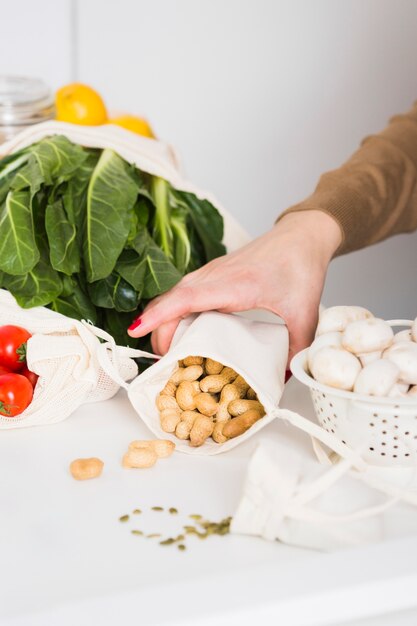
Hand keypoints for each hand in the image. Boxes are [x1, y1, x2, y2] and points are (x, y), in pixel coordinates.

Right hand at [128, 211, 341, 363]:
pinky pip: (185, 291)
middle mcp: (217, 276)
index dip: (159, 315)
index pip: (186, 298)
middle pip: (172, 300)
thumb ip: (296, 348)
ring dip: (164, 319)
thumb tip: (283, 378)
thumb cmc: (300, 266)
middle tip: (161, 362)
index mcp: (235, 284)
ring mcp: (212, 272)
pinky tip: (179, 328)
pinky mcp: (214, 273)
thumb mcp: (304, 313)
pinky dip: (174, 310)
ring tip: (166, 350)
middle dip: (158, 330)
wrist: (302, 236)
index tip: (137, 330)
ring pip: (176, 295)